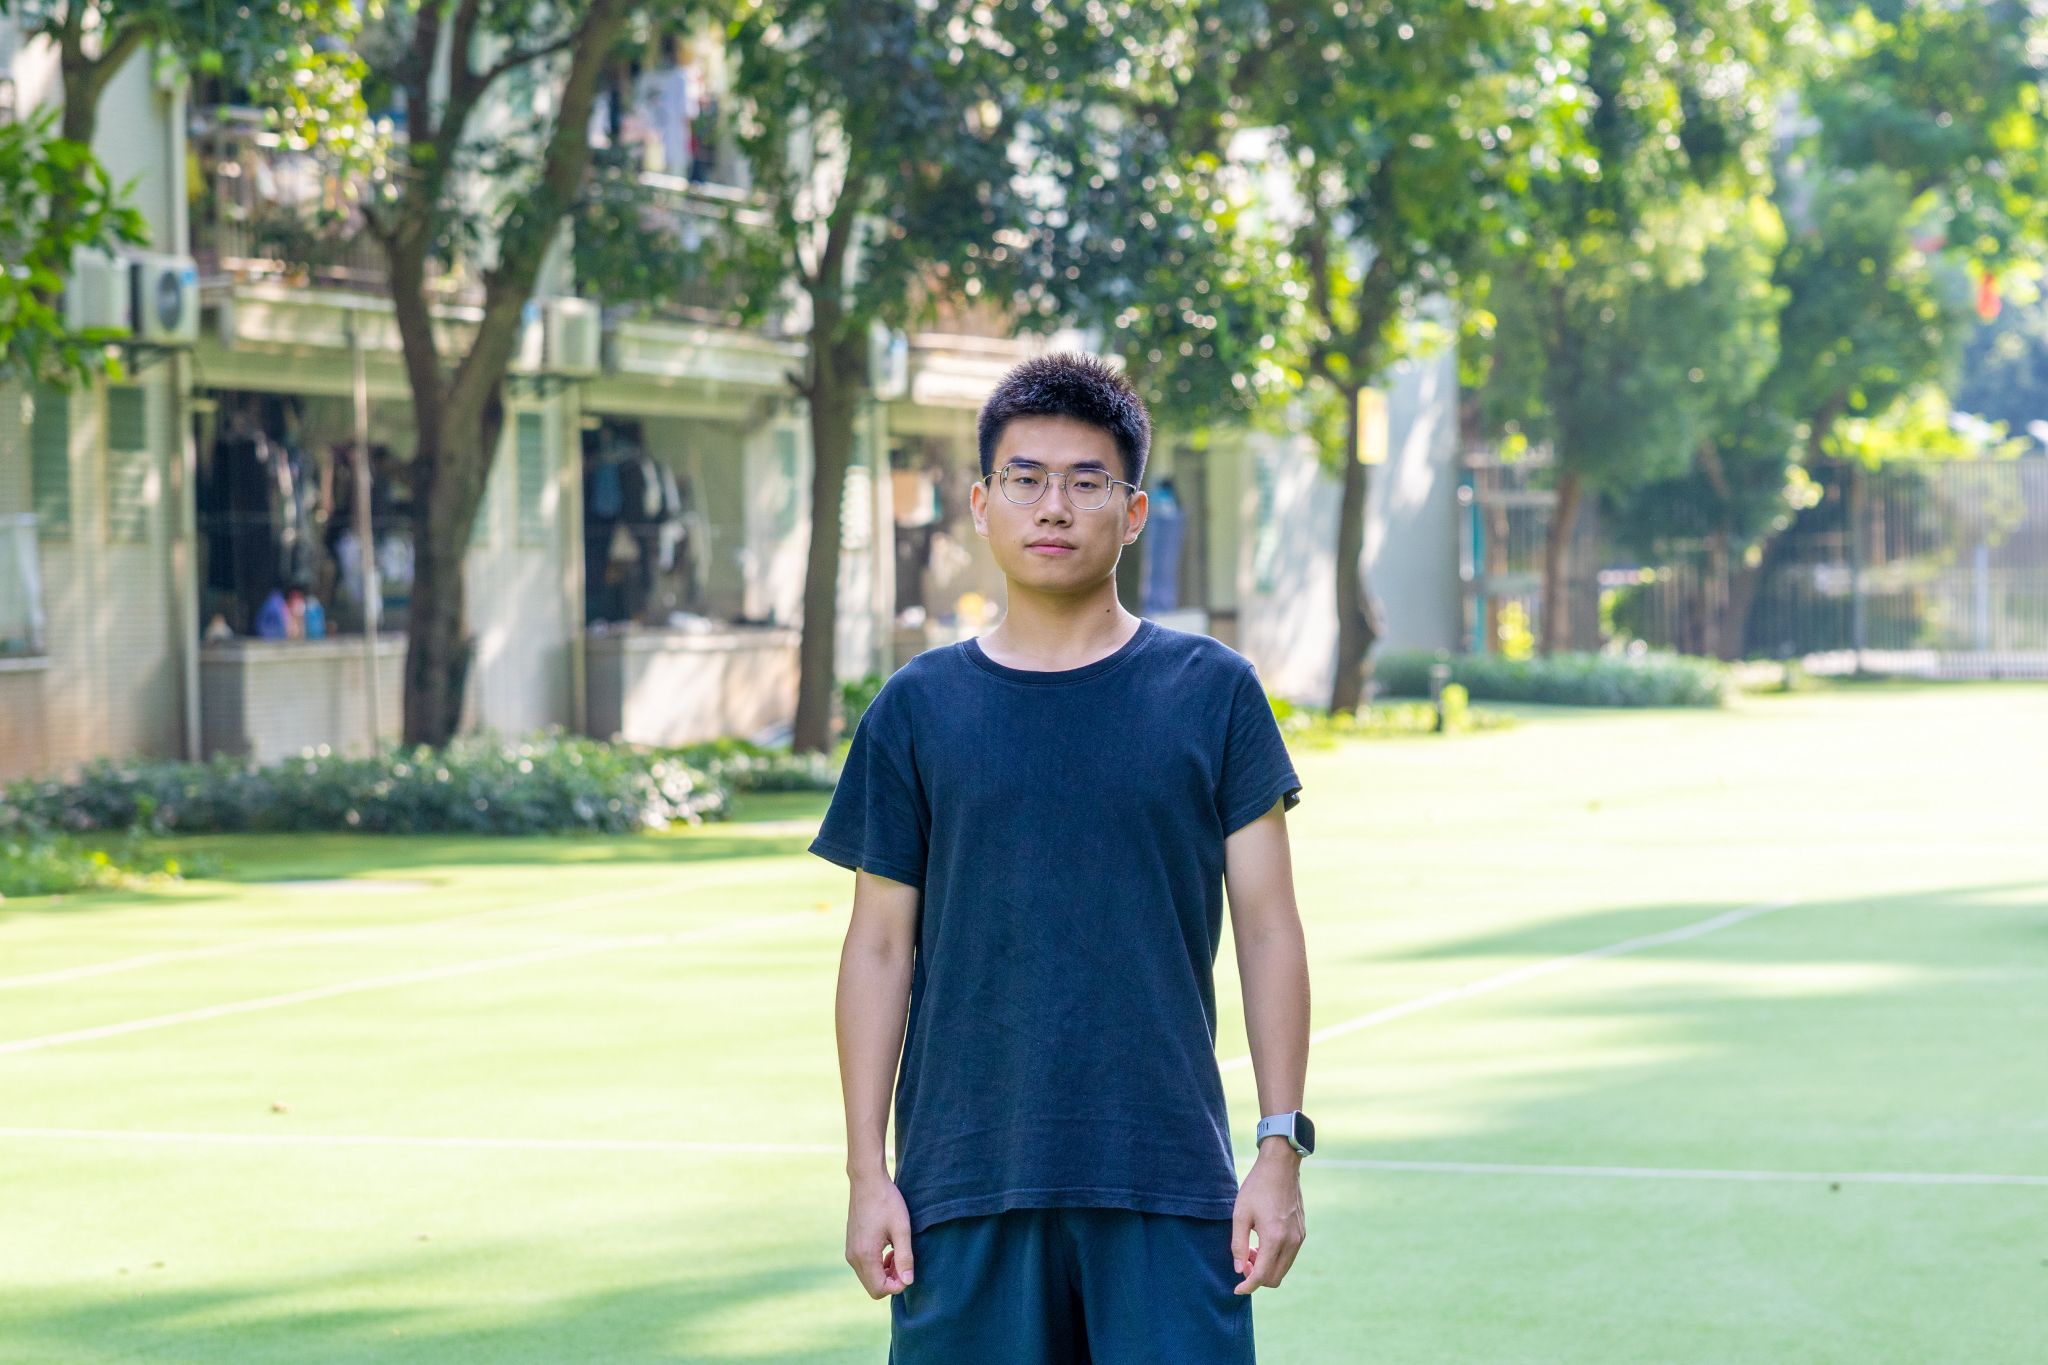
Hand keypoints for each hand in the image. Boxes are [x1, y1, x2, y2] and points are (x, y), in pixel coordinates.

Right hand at [846, 1170, 914, 1297]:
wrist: (867, 1181)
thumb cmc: (886, 1201)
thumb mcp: (901, 1229)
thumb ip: (905, 1257)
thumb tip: (908, 1282)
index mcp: (865, 1255)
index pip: (879, 1289)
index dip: (898, 1285)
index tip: (909, 1268)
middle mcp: (853, 1257)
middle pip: (873, 1287)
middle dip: (892, 1280)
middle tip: (904, 1261)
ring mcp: (850, 1251)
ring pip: (869, 1278)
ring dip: (885, 1273)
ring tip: (898, 1253)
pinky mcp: (851, 1246)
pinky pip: (864, 1267)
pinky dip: (877, 1265)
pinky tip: (888, 1248)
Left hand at [1231, 1141, 1305, 1293]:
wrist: (1281, 1167)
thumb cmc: (1257, 1188)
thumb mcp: (1240, 1214)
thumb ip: (1237, 1244)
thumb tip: (1239, 1269)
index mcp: (1274, 1238)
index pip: (1261, 1275)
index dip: (1247, 1286)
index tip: (1236, 1289)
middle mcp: (1291, 1242)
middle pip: (1274, 1278)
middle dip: (1257, 1277)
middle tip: (1242, 1262)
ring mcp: (1299, 1238)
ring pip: (1283, 1269)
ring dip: (1266, 1268)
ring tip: (1251, 1250)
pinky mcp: (1302, 1233)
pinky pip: (1289, 1257)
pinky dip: (1275, 1259)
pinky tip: (1262, 1242)